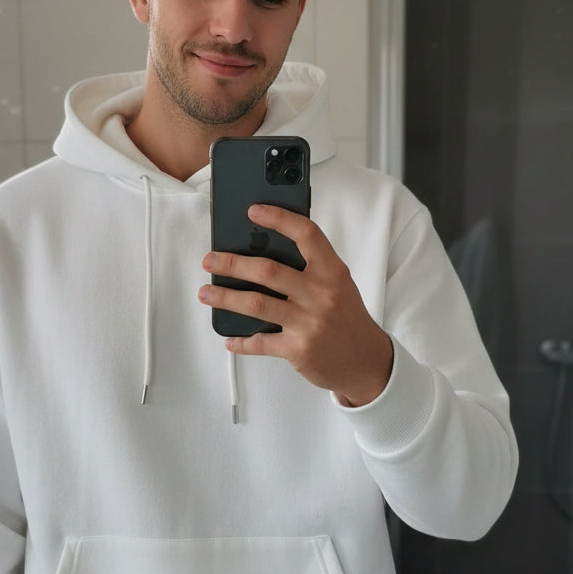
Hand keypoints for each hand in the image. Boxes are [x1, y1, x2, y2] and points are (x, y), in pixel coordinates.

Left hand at [199, 203, 392, 406]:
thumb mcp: (338, 285)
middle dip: (232, 263)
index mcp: (332, 272)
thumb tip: (263, 250)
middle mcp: (321, 294)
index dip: (279, 219)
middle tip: (210, 260)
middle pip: (268, 271)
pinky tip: (229, 337)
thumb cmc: (347, 318)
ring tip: (206, 292)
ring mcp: (309, 323)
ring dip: (225, 297)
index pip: (306, 235)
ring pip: (256, 304)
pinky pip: (260, 343)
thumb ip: (311, 268)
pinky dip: (241, 341)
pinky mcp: (298, 349)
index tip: (253, 211)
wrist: (366, 362)